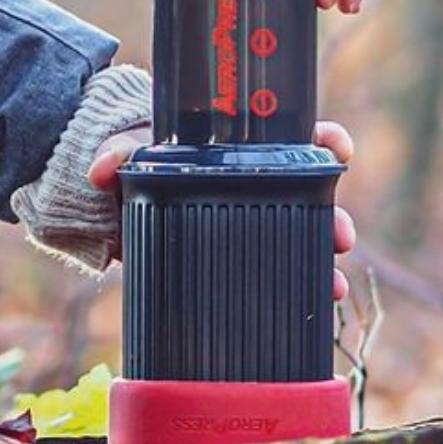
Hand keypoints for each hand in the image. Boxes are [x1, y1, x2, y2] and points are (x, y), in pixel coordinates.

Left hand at [89, 120, 358, 300]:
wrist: (115, 196)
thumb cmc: (137, 157)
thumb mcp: (132, 147)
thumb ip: (120, 151)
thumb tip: (101, 170)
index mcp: (244, 148)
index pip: (298, 136)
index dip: (325, 139)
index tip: (338, 147)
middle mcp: (260, 183)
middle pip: (313, 195)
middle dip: (334, 216)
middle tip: (340, 237)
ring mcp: (251, 220)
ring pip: (302, 237)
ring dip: (323, 261)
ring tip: (334, 287)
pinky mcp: (238, 254)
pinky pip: (278, 269)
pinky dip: (299, 288)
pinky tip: (315, 307)